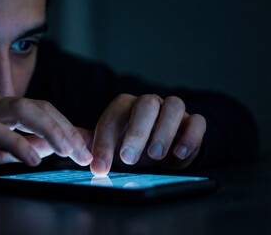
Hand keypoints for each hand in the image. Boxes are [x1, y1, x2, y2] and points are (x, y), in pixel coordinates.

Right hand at [0, 94, 92, 190]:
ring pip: (20, 110)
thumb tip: (51, 146)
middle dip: (65, 129)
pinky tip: (34, 159)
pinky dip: (17, 143)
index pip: (41, 109)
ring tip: (66, 151)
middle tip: (82, 153)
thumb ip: (21, 145)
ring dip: (49, 130)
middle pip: (37, 106)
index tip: (84, 148)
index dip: (66, 127)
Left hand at [88, 94, 205, 174]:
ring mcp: (171, 110)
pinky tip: (179, 154)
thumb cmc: (132, 146)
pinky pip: (197, 121)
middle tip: (129, 159)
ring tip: (155, 156)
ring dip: (164, 131)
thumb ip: (93, 144)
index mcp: (124, 107)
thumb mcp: (111, 147)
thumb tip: (72, 147)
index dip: (105, 142)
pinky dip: (190, 136)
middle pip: (145, 105)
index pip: (113, 118)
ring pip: (173, 106)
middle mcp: (149, 103)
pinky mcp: (193, 122)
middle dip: (136, 132)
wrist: (162, 149)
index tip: (100, 167)